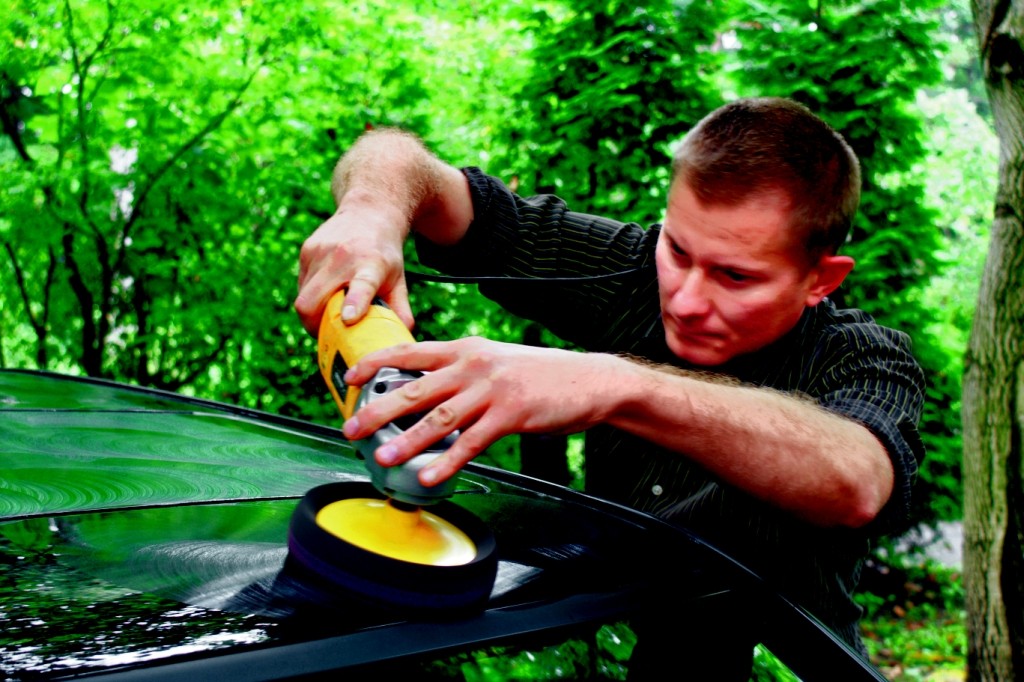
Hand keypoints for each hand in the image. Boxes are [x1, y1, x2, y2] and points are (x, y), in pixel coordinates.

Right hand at [294, 201, 413, 335]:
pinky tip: (325, 294)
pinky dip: (310, 297)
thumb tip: (399, 340)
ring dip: (313, 313)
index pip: (361, 285)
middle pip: (311, 303)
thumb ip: (400, 310)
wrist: (369, 212)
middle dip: (315, 327)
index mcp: (371, 265)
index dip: (353, 303)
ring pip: (302, 298)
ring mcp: (320, 252)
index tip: (348, 319)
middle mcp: (342, 256)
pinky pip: (301, 286)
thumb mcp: (399, 280)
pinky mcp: (306, 250)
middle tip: (329, 334)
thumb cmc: (384, 254)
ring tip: (329, 314)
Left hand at [341, 337, 623, 485]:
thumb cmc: (539, 375)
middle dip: (377, 409)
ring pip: (438, 417)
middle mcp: (473, 365)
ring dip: (406, 440)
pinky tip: (430, 477)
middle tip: (350, 427)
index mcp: (465, 349)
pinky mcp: (510, 415)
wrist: (589, 380)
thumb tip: (426, 391)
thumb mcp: (495, 360)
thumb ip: (461, 371)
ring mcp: (491, 390)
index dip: (376, 363)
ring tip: (382, 457)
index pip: (411, 352)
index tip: (349, 378)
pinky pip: (471, 443)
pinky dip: (448, 462)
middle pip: (415, 388)